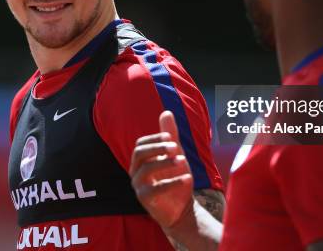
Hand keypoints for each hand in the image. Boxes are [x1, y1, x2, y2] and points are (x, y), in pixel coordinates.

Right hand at [129, 110, 193, 227]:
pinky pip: (156, 189)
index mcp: (140, 160)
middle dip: (157, 147)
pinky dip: (172, 182)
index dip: (155, 139)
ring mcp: (138, 186)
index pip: (141, 144)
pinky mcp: (145, 200)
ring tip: (183, 160)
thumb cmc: (175, 178)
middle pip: (139, 153)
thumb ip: (170, 136)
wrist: (181, 209)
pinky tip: (187, 177)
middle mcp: (136, 172)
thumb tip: (166, 112)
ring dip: (165, 162)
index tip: (171, 137)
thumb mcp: (175, 155)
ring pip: (146, 169)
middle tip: (175, 146)